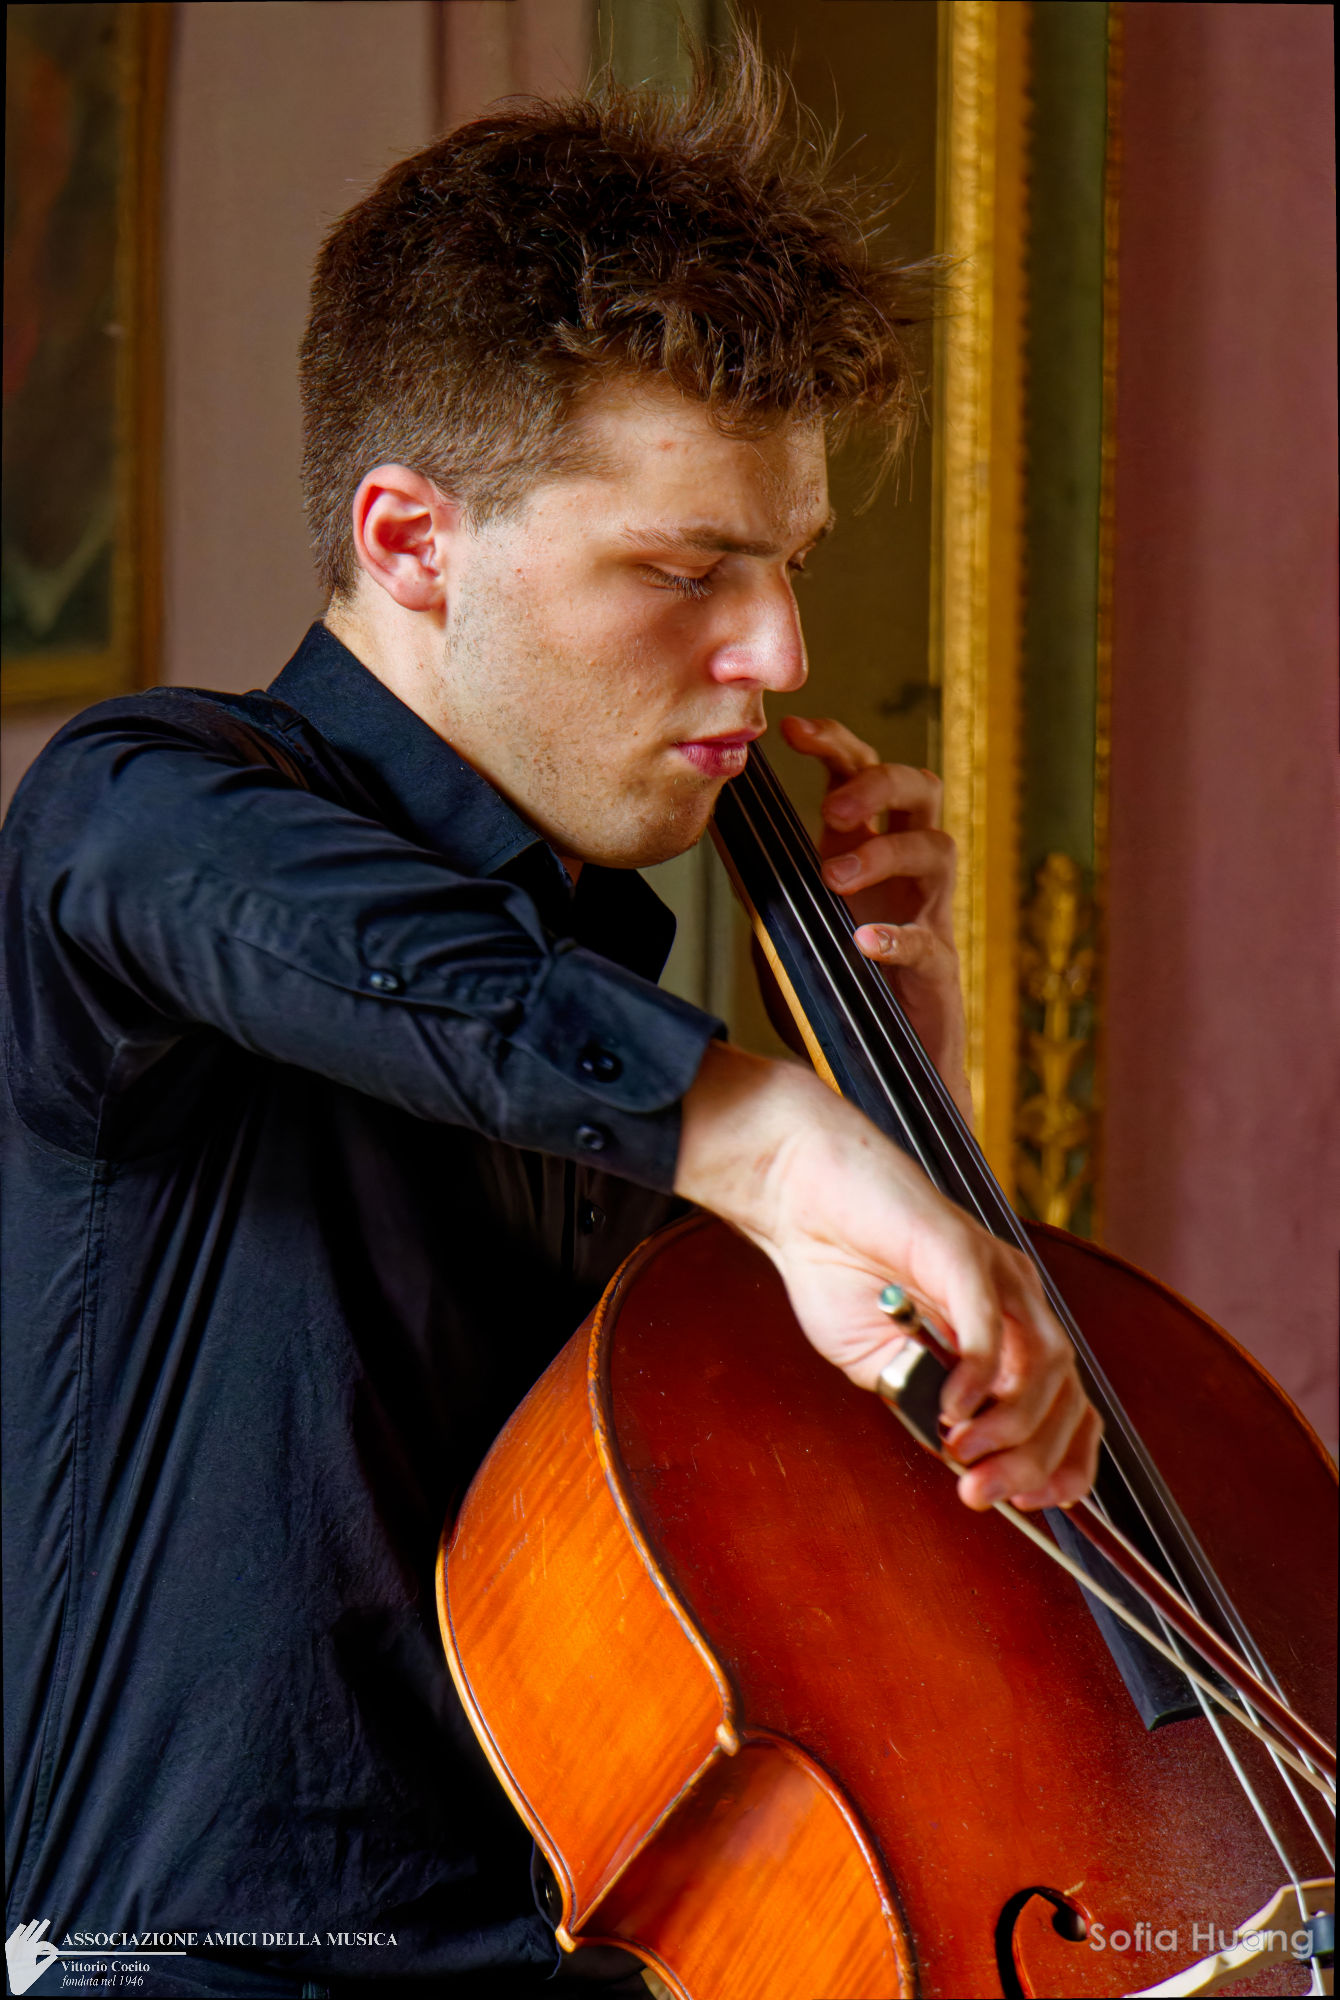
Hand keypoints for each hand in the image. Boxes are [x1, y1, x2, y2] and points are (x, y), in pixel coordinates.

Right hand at [6, 1920, 59, 1995]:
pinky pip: (16, 1935)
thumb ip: (46, 1963)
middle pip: (36, 1934)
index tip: (55, 1950)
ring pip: (27, 1933)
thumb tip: (56, 1955)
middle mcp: (28, 1946)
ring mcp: (20, 1945)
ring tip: (36, 1922)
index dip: (50, 1946)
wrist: (14, 1980)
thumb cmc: (24, 1976)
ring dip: (31, 1928)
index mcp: (34, 1951)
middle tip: (47, 1921)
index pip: (44, 1944)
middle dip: (42, 1928)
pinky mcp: (13, 1945)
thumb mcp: (37, 1971)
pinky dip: (19, 1931)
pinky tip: (23, 1926)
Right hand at [676, 1043, 1100, 1510]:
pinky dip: (980, 1372)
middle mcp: (1018, 1299)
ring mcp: (996, 1271)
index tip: (1030, 1506)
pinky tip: (955, 1407)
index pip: (1068, 1406)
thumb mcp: (883, 1362)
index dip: (1062, 1462)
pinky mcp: (960, 1249)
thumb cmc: (837, 1270)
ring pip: (1043, 1363)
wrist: (798, 1195)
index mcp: (1007, 1328)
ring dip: (1011, 1425)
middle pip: (1066, 1394)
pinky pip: (991, 1320)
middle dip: (1031, 1460)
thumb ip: (923, 1399)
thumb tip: (960, 1452)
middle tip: (981, 1493)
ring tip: (965, 1458)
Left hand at [781, 715, 970, 1124]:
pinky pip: (929, 943)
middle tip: (832, 807)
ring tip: (834, 878)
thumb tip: (718, 840)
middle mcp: (905, 875)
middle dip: (878, 783)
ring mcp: (928, 919)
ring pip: (937, 850)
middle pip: (921, 790)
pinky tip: (863, 943)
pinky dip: (895, 939)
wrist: (880, 1072)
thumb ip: (764, 887)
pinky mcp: (938, 973)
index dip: (836, 745)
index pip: (863, 775)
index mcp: (866, 853)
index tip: (793, 730)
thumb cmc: (837, 993)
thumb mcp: (786, 928)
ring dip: (883, 854)